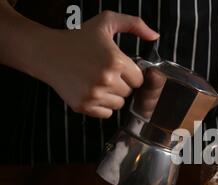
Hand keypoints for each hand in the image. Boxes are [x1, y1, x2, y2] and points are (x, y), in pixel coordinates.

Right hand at [41, 11, 158, 117]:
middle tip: (105, 72)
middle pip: (129, 92)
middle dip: (121, 83)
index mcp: (116, 61)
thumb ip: (134, 24)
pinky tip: (92, 91)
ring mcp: (94, 94)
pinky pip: (106, 113)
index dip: (130, 73)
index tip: (118, 66)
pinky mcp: (83, 106)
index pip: (139, 79)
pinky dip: (102, 106)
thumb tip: (155, 36)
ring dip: (112, 95)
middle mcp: (106, 79)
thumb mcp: (106, 22)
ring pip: (118, 104)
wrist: (47, 52)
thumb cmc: (78, 37)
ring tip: (98, 81)